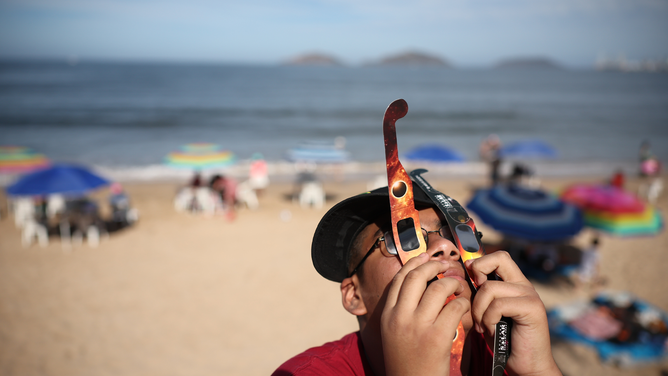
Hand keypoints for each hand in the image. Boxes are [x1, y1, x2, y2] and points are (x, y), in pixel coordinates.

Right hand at [381, 253, 470, 375]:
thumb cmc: (407, 361)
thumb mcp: (394, 332)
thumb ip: (401, 309)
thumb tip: (419, 284)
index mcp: (387, 314)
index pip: (399, 278)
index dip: (414, 263)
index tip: (426, 256)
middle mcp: (399, 317)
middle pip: (416, 277)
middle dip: (434, 265)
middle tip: (446, 265)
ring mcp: (418, 326)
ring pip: (438, 288)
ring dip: (453, 283)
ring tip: (459, 287)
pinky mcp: (437, 337)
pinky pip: (455, 307)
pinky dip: (463, 303)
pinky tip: (465, 307)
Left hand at [465, 251, 561, 375]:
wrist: (526, 365)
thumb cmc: (502, 340)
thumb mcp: (486, 311)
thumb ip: (480, 293)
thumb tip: (464, 270)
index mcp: (514, 283)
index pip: (497, 257)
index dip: (480, 264)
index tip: (472, 283)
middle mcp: (524, 285)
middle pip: (499, 258)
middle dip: (479, 272)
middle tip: (476, 298)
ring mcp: (530, 295)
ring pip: (490, 288)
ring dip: (478, 310)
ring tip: (482, 326)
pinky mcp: (532, 308)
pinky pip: (498, 304)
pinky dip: (488, 319)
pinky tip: (492, 331)